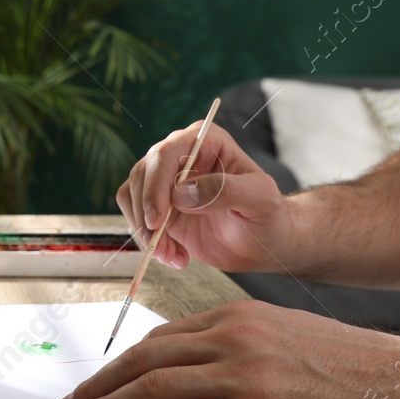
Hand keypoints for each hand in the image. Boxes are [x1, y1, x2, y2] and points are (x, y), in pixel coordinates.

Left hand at [54, 300, 399, 398]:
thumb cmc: (353, 368)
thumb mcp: (285, 335)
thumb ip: (237, 344)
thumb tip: (190, 366)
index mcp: (239, 315)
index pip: (160, 339)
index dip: (119, 363)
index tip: (93, 382)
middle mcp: (234, 337)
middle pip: (145, 360)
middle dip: (98, 385)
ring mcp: (245, 375)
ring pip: (153, 389)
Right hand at [118, 121, 293, 272]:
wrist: (262, 242)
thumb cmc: (268, 215)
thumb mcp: (260, 199)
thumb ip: (225, 190)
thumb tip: (181, 193)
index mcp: (206, 141)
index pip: (167, 153)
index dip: (155, 184)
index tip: (157, 219)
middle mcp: (181, 155)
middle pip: (142, 173)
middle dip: (145, 213)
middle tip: (159, 247)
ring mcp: (167, 181)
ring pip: (132, 195)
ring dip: (145, 231)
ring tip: (171, 256)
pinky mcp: (158, 205)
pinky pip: (137, 216)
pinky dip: (147, 240)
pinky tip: (175, 257)